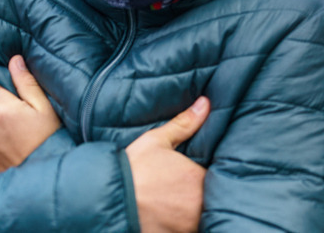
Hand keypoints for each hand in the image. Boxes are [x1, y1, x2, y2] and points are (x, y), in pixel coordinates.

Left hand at [0, 55, 61, 178]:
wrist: (42, 178)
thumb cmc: (50, 141)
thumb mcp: (46, 109)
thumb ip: (27, 83)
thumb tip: (14, 60)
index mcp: (3, 109)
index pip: (1, 86)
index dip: (16, 92)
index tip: (28, 104)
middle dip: (6, 107)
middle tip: (27, 121)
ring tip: (19, 137)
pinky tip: (11, 147)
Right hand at [125, 96, 209, 232]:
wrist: (101, 201)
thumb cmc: (130, 170)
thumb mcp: (156, 142)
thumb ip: (184, 124)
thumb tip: (205, 103)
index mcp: (199, 180)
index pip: (222, 180)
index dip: (219, 178)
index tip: (211, 175)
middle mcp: (198, 206)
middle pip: (214, 202)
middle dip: (210, 197)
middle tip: (195, 191)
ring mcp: (186, 227)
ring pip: (202, 220)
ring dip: (197, 214)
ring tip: (185, 204)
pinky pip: (187, 231)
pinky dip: (183, 227)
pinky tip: (174, 219)